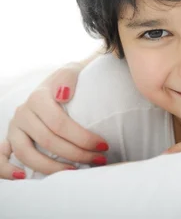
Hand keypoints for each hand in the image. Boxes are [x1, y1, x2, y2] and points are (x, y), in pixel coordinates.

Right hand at [2, 61, 107, 178]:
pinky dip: (7, 170)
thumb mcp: (71, 71)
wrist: (60, 83)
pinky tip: (23, 177)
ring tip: (75, 170)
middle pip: (48, 141)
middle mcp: (23, 113)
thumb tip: (63, 95)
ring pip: (27, 154)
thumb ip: (68, 77)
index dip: (82, 137)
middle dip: (77, 153)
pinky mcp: (10, 139)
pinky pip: (1, 158)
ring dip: (52, 167)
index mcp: (37, 98)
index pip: (59, 124)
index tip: (104, 145)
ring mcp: (14, 128)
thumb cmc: (69, 81)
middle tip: (99, 159)